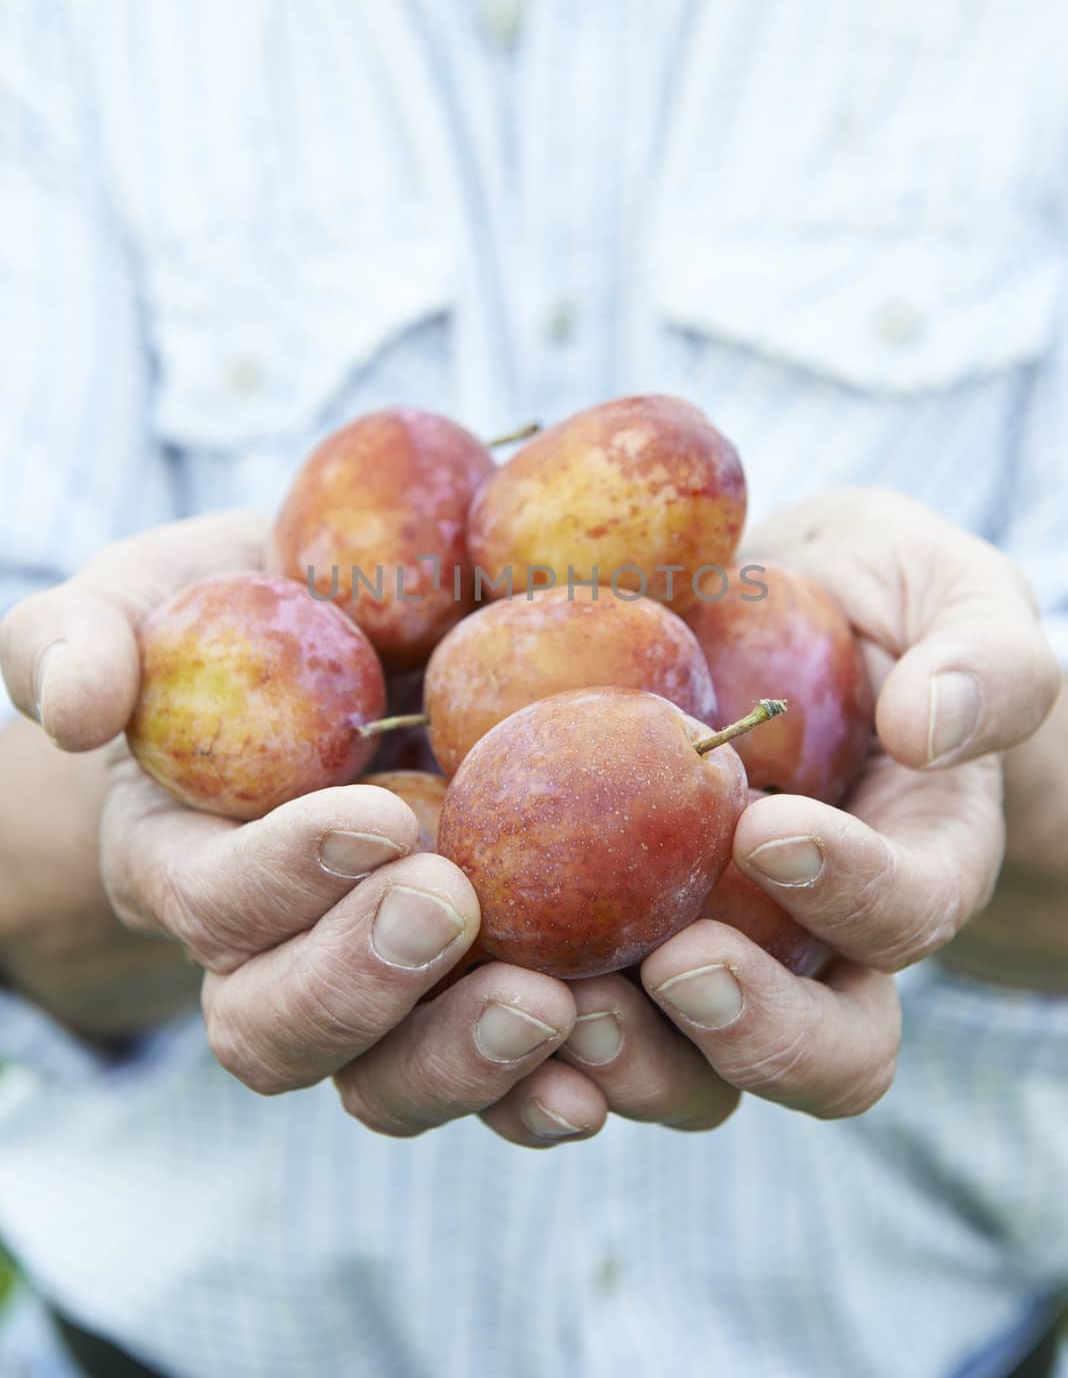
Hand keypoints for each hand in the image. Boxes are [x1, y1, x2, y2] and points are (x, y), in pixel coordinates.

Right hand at [0, 517, 585, 1144]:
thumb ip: (78, 636)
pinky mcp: (476, 977)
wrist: (351, 633)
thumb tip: (75, 711)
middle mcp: (274, 947)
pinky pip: (503, 1069)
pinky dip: (555, 1077)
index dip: (285, 877)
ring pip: (390, 1081)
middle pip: (281, 1030)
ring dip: (467, 1064)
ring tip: (558, 1012)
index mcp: (185, 863)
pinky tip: (616, 1048)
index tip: (381, 817)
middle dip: (362, 986)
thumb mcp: (142, 595)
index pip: (215, 902)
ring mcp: (379, 977)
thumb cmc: (234, 611)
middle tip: (452, 908)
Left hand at [497, 490, 1058, 1135]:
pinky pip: (560, 1035)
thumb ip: (980, 656)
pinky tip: (451, 984)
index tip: (769, 826)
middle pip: (809, 1055)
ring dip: (622, 1060)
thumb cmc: (869, 599)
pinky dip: (509, 1041)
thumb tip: (931, 729)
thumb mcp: (944, 592)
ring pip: (683, 1076)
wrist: (758, 614)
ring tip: (546, 1000)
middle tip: (673, 965)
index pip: (904, 917)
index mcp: (908, 868)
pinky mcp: (593, 941)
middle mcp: (813, 946)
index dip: (852, 895)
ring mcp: (701, 957)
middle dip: (746, 1035)